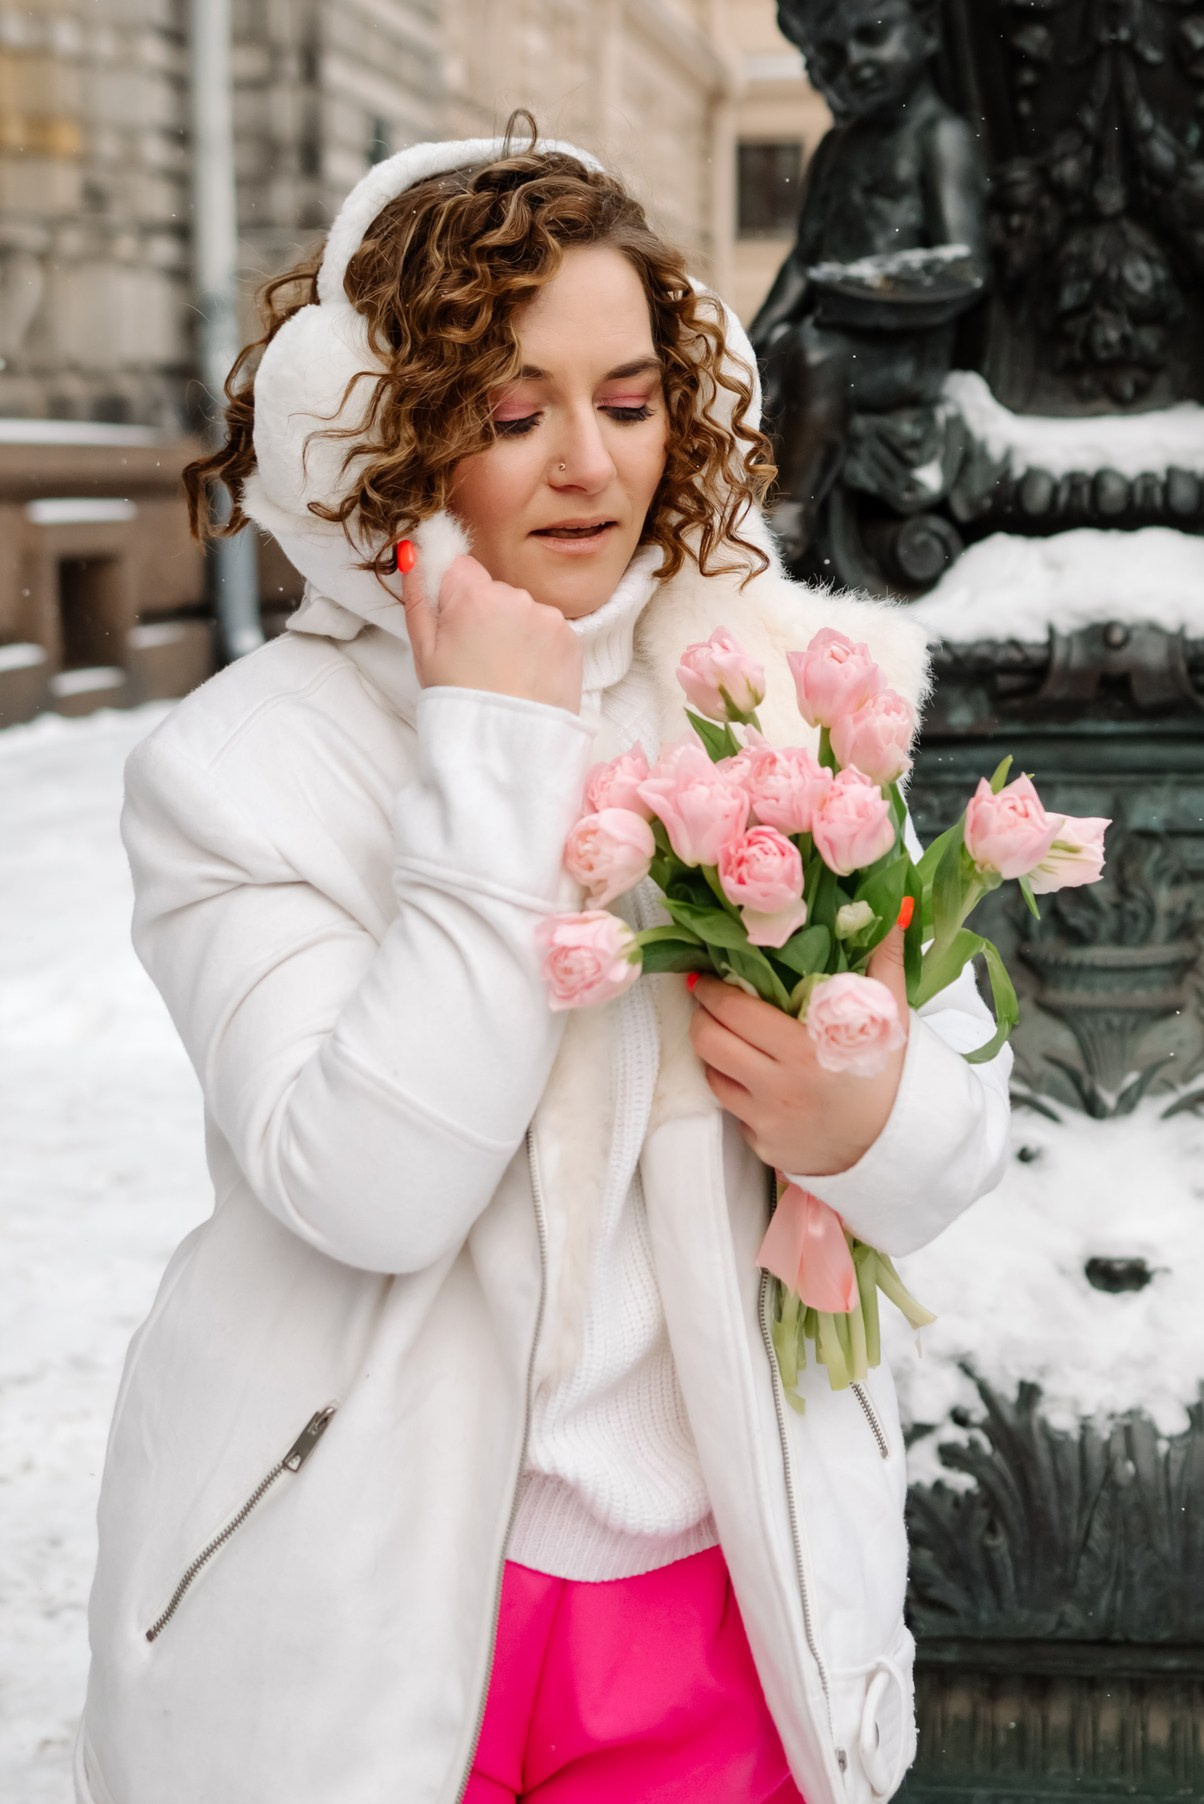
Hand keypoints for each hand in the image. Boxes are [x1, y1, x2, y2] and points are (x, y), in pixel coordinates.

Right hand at [400, 551, 582, 714]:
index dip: (454, 597)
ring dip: (514, 632)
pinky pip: (548, 631)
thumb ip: (417, 594)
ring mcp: (548, 617)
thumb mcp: (424, 649)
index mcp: (475, 595)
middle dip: (485, 615)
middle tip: (478, 659)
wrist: (508, 745)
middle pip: (494, 590)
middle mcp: (516, 596)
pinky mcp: (571, 639)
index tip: (455, 625)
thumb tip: (412, 551)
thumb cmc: (460, 700)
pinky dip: (538, 648)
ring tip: (505, 672)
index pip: (460, 568)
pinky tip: (526, 676)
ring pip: (523, 611)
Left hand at [688, 928, 909, 1177]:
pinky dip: (737, 1093)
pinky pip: (734, 1113)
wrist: (899, 1151)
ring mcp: (767, 1121)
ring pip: (713, 1077)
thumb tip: (895, 910)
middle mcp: (778, 1087)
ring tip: (726, 1035)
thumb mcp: (891, 1019)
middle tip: (706, 1001)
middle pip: (709, 1042)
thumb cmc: (893, 1080)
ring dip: (713, 1052)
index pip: (734, 1011)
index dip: (712, 990)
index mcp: (804, 1050)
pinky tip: (752, 1078)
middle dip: (701, 1015)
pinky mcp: (763, 1147)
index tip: (707, 976)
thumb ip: (884, 962)